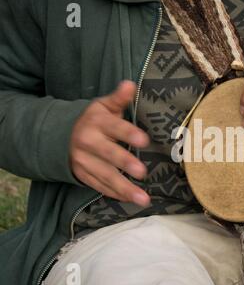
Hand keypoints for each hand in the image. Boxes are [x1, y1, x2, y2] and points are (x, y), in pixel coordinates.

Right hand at [70, 81, 150, 206]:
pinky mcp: (82, 175)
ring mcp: (84, 161)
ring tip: (143, 199)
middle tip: (142, 172)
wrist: (59, 136)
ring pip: (105, 176)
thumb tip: (130, 84)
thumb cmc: (92, 120)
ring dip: (124, 188)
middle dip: (125, 163)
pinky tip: (130, 200)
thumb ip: (118, 98)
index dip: (128, 133)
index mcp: (97, 122)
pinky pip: (99, 186)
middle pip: (108, 154)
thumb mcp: (102, 106)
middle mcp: (89, 142)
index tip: (144, 139)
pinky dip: (115, 194)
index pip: (114, 127)